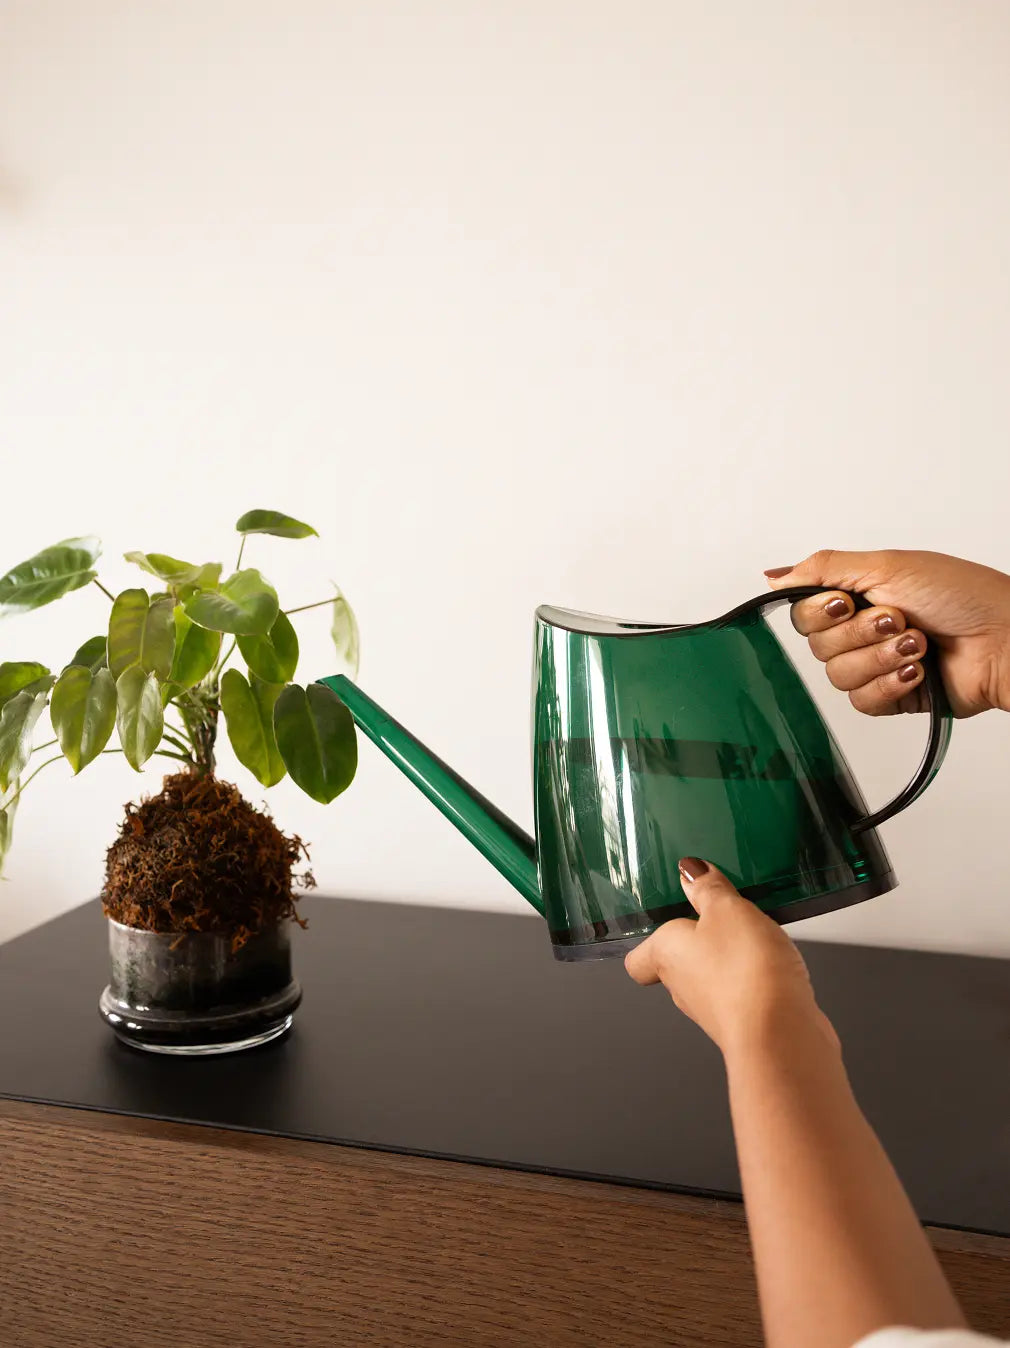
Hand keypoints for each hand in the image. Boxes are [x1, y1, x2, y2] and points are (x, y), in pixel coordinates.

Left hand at [624, 858, 835, 1058]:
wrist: (782, 1034)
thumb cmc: (745, 974)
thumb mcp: (727, 910)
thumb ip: (708, 888)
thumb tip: (690, 871)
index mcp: (667, 954)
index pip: (638, 959)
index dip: (647, 942)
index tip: (663, 920)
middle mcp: (683, 986)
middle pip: (679, 964)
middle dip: (699, 940)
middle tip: (719, 915)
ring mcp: (714, 1008)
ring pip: (714, 977)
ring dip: (731, 957)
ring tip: (755, 933)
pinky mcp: (747, 1020)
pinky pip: (744, 992)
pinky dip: (756, 976)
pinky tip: (777, 961)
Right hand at [765, 550, 1009, 717]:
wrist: (1004, 639)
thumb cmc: (962, 595)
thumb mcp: (886, 565)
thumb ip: (823, 568)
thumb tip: (773, 576)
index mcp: (857, 596)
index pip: (803, 613)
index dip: (820, 612)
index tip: (847, 602)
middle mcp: (862, 630)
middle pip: (817, 647)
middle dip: (859, 633)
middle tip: (897, 619)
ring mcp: (876, 665)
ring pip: (838, 676)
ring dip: (881, 658)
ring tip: (918, 644)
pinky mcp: (892, 697)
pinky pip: (863, 702)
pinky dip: (891, 684)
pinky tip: (918, 671)